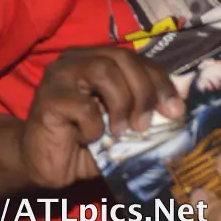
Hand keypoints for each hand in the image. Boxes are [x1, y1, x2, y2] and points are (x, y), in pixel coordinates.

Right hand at [19, 46, 181, 189]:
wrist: (44, 163)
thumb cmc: (85, 144)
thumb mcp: (121, 129)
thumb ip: (142, 116)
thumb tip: (176, 114)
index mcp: (95, 61)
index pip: (135, 58)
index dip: (159, 81)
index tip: (175, 110)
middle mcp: (76, 60)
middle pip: (121, 57)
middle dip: (143, 91)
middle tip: (144, 125)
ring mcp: (60, 76)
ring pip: (102, 70)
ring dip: (121, 104)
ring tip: (119, 131)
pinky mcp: (49, 98)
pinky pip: (82, 105)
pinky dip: (94, 127)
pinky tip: (87, 138)